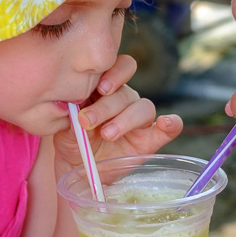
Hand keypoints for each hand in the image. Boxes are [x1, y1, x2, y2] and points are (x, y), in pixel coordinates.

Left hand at [53, 54, 182, 175]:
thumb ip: (71, 115)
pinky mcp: (149, 140)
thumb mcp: (64, 127)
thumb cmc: (71, 141)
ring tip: (107, 134)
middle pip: (126, 92)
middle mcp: (125, 100)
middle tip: (88, 121)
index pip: (118, 68)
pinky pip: (167, 129)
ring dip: (126, 119)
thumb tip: (73, 109)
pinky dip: (171, 124)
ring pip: (144, 107)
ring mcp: (138, 120)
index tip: (99, 89)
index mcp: (105, 88)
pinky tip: (166, 124)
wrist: (78, 168)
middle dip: (106, 106)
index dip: (113, 74)